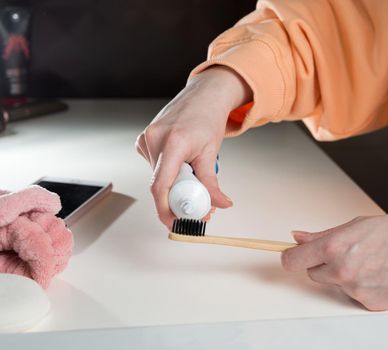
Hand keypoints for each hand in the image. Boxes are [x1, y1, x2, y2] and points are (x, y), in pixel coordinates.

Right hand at [136, 66, 251, 227]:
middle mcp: (154, 139)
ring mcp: (146, 138)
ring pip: (158, 177)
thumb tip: (220, 204)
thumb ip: (212, 183)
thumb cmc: (207, 118)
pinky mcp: (143, 140)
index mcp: (172, 142)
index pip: (160, 185)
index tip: (174, 223)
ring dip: (174, 184)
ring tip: (192, 171)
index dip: (165, 210)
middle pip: (160, 184)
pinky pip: (154, 167)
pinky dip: (168, 172)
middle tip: (198, 203)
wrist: (203, 97)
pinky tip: (180, 161)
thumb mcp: (211, 153)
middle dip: (177, 199)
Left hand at [281, 214, 387, 309]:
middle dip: (322, 264)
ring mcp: (355, 290)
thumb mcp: (354, 225)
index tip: (289, 256)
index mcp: (335, 247)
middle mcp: (342, 271)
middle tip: (346, 252)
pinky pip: (353, 296)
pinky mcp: (370, 304)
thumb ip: (321, 235)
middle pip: (312, 274)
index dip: (289, 258)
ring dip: (343, 275)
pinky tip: (380, 274)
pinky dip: (362, 287)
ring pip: (334, 284)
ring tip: (370, 261)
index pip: (293, 261)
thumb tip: (297, 237)